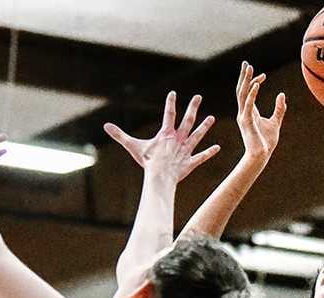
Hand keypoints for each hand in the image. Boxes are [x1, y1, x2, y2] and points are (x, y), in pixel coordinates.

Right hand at [104, 92, 218, 182]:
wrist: (159, 177)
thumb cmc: (147, 162)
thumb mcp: (132, 146)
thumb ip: (120, 135)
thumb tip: (105, 126)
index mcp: (166, 134)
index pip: (169, 114)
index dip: (171, 103)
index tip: (173, 93)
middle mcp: (178, 139)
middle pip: (187, 120)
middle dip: (193, 108)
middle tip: (198, 97)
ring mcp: (186, 150)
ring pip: (197, 135)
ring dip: (205, 127)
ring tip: (212, 118)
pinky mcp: (191, 162)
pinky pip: (202, 156)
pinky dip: (210, 153)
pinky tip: (218, 148)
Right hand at [235, 61, 285, 162]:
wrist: (261, 155)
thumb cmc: (266, 142)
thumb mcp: (276, 122)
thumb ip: (279, 109)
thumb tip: (282, 95)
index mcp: (249, 111)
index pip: (249, 92)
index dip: (255, 82)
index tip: (264, 75)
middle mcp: (244, 112)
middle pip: (242, 90)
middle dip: (244, 76)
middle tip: (246, 63)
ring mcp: (244, 116)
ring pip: (242, 94)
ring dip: (246, 81)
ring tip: (250, 69)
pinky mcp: (247, 122)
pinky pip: (248, 105)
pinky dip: (252, 95)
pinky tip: (256, 85)